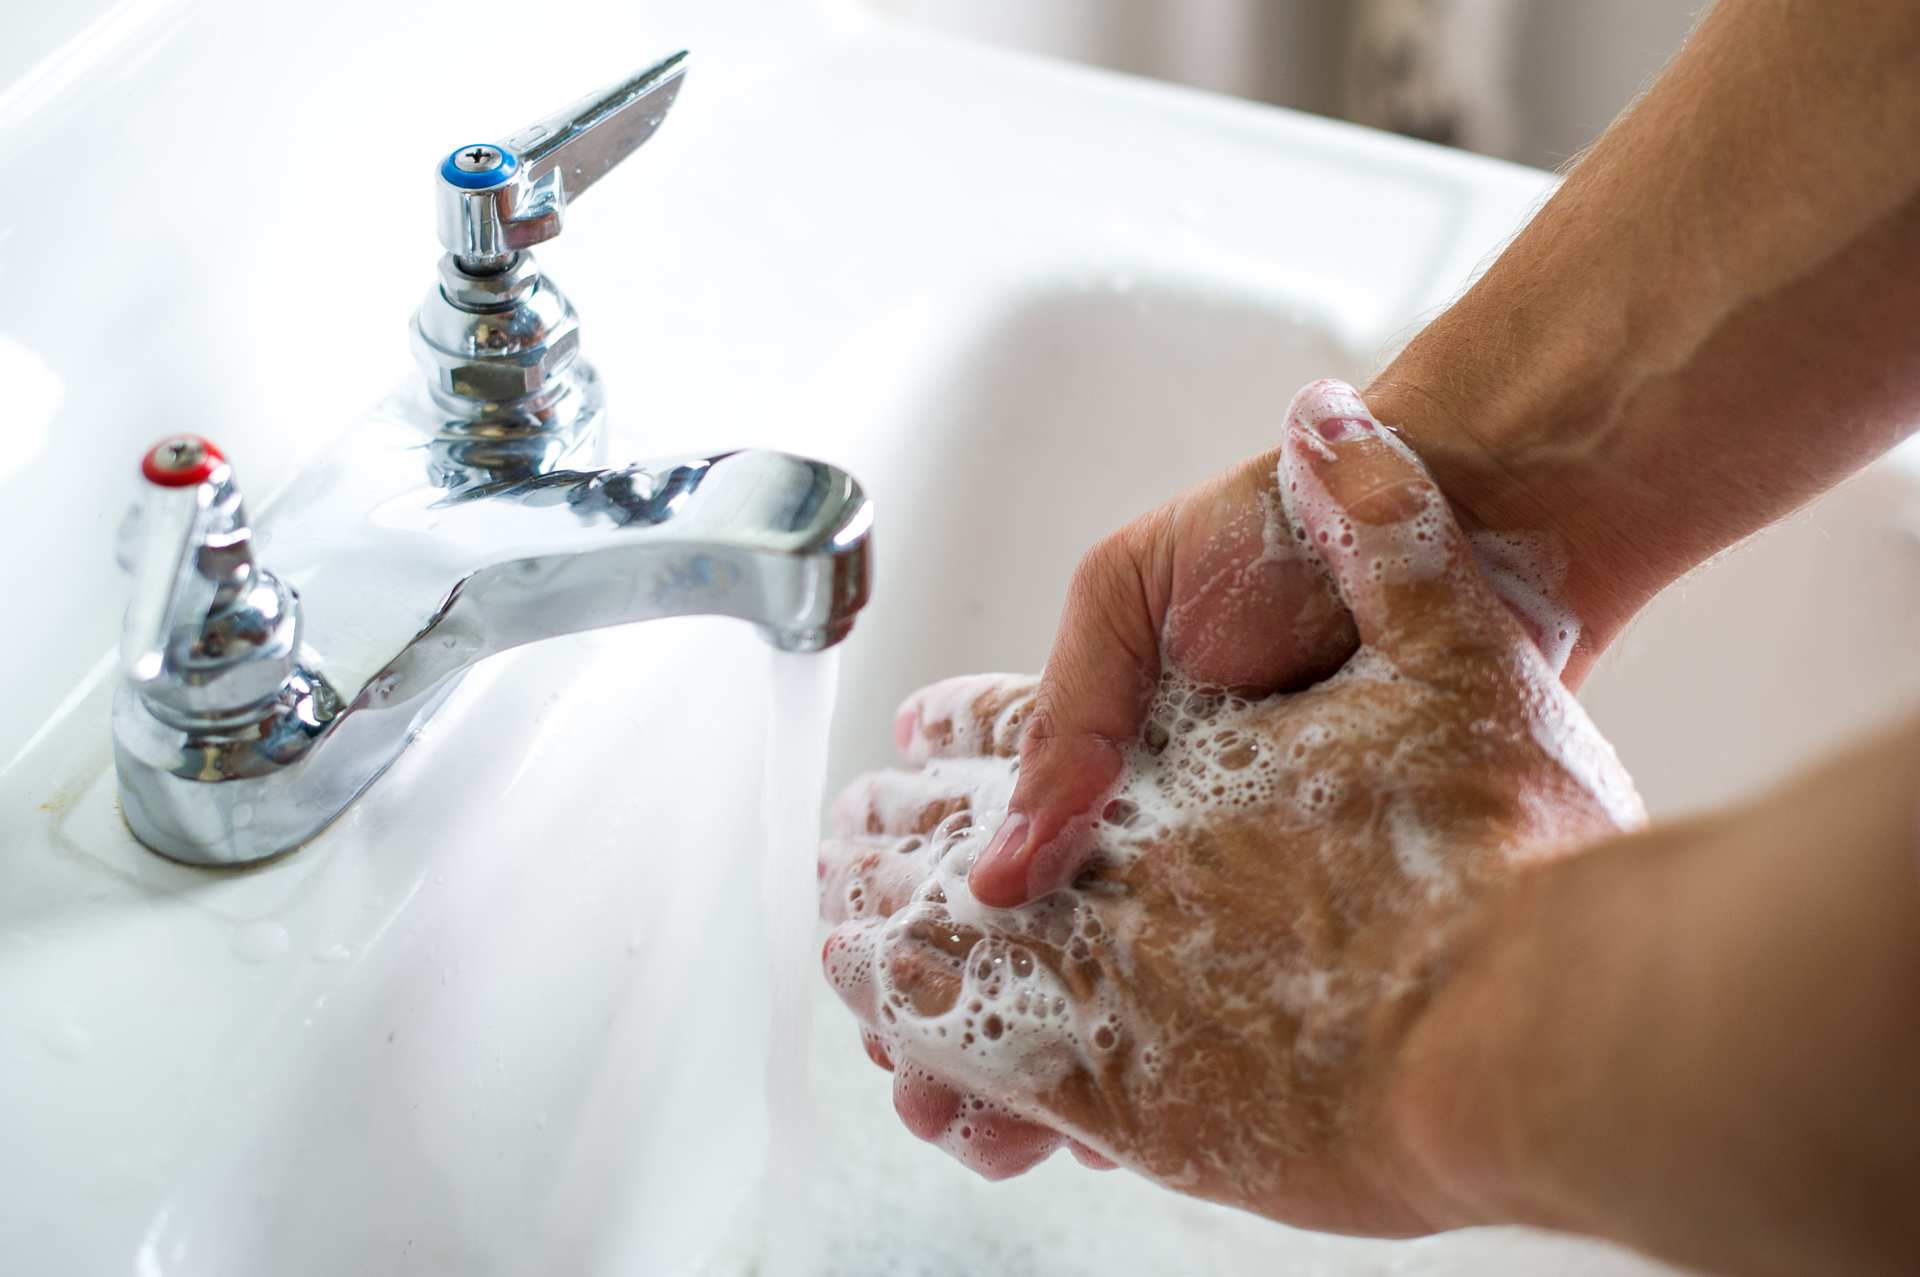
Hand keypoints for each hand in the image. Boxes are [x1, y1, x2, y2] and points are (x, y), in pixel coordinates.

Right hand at [819, 383, 1644, 1232]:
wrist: (1479, 525)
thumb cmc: (1297, 532)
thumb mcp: (1134, 590)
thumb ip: (1068, 712)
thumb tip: (1002, 864)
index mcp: (1099, 726)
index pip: (984, 831)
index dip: (918, 897)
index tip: (863, 954)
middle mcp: (1160, 799)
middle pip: (1043, 928)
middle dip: (965, 1001)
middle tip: (905, 1065)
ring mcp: (1240, 852)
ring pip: (1126, 980)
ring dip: (1048, 1048)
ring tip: (981, 1118)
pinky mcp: (1318, 892)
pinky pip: (1229, 997)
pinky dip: (1164, 1054)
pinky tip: (1109, 1109)